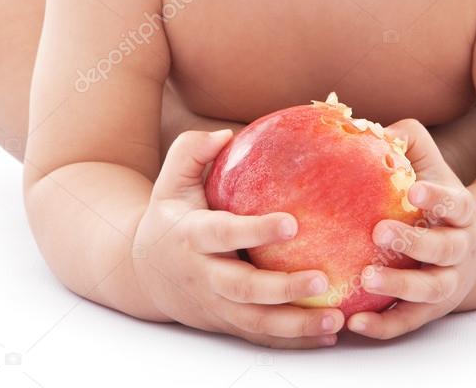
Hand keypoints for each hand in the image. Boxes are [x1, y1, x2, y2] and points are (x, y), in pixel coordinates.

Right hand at [132, 128, 345, 347]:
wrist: (139, 272)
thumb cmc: (169, 216)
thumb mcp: (169, 180)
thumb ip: (192, 151)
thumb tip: (224, 135)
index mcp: (190, 236)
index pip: (224, 233)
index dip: (256, 231)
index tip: (292, 222)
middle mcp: (203, 275)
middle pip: (243, 289)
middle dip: (283, 289)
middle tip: (323, 279)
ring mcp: (215, 305)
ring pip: (256, 323)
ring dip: (297, 325)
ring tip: (336, 319)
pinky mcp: (225, 324)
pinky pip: (261, 337)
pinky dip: (294, 340)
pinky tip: (328, 335)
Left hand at [346, 117, 475, 339]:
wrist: (470, 250)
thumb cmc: (434, 200)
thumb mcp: (429, 166)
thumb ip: (406, 140)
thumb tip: (369, 125)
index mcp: (460, 212)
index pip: (453, 203)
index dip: (436, 197)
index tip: (413, 190)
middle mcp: (459, 249)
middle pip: (444, 250)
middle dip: (414, 244)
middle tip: (380, 232)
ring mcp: (448, 284)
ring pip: (430, 291)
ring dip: (400, 287)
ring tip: (366, 279)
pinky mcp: (430, 312)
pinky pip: (408, 323)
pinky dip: (384, 326)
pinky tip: (354, 323)